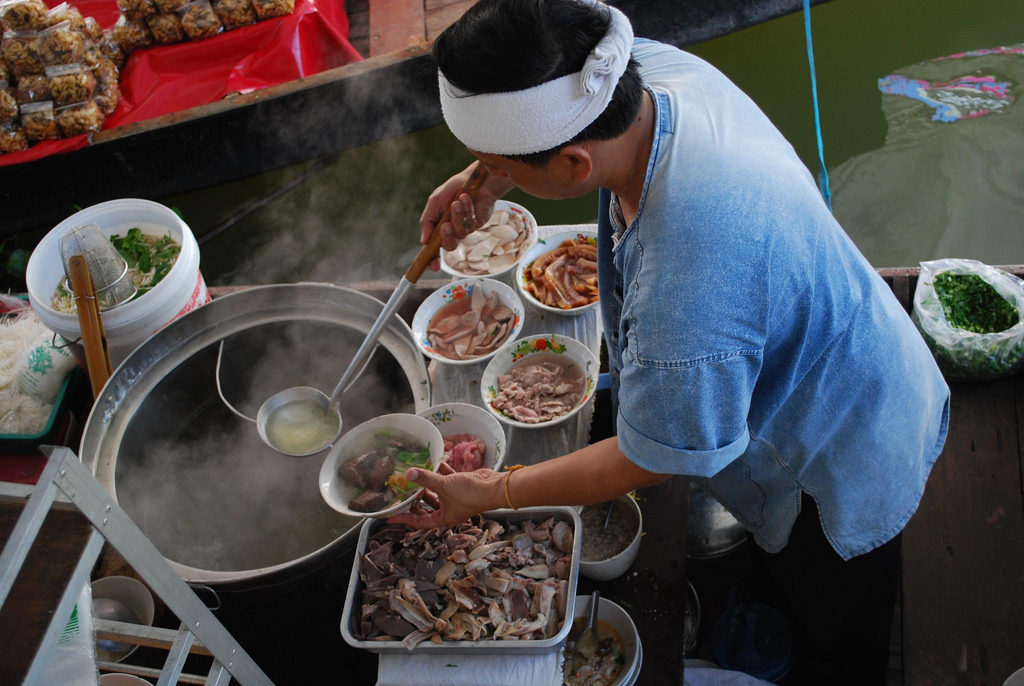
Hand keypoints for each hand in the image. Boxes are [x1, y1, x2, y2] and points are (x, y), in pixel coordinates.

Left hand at [388, 466, 504, 528]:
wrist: (492, 487)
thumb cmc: (470, 494)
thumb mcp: (444, 486)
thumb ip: (426, 479)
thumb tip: (408, 474)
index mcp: (443, 518)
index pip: (418, 521)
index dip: (404, 519)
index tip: (390, 516)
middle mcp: (448, 510)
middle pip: (426, 508)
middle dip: (415, 500)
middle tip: (403, 492)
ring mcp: (454, 499)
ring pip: (436, 493)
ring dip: (427, 485)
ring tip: (415, 477)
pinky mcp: (460, 487)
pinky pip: (446, 481)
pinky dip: (440, 474)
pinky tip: (433, 464)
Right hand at [419, 164, 509, 270]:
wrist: (471, 179)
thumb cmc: (451, 190)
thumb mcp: (434, 202)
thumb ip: (427, 220)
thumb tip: (423, 241)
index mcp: (439, 228)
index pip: (434, 249)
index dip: (432, 259)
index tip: (432, 266)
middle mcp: (452, 231)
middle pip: (449, 246)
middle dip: (446, 237)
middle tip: (445, 226)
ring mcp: (466, 228)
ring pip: (461, 234)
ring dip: (458, 218)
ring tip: (456, 203)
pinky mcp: (478, 223)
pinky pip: (472, 223)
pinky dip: (467, 209)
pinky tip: (466, 197)